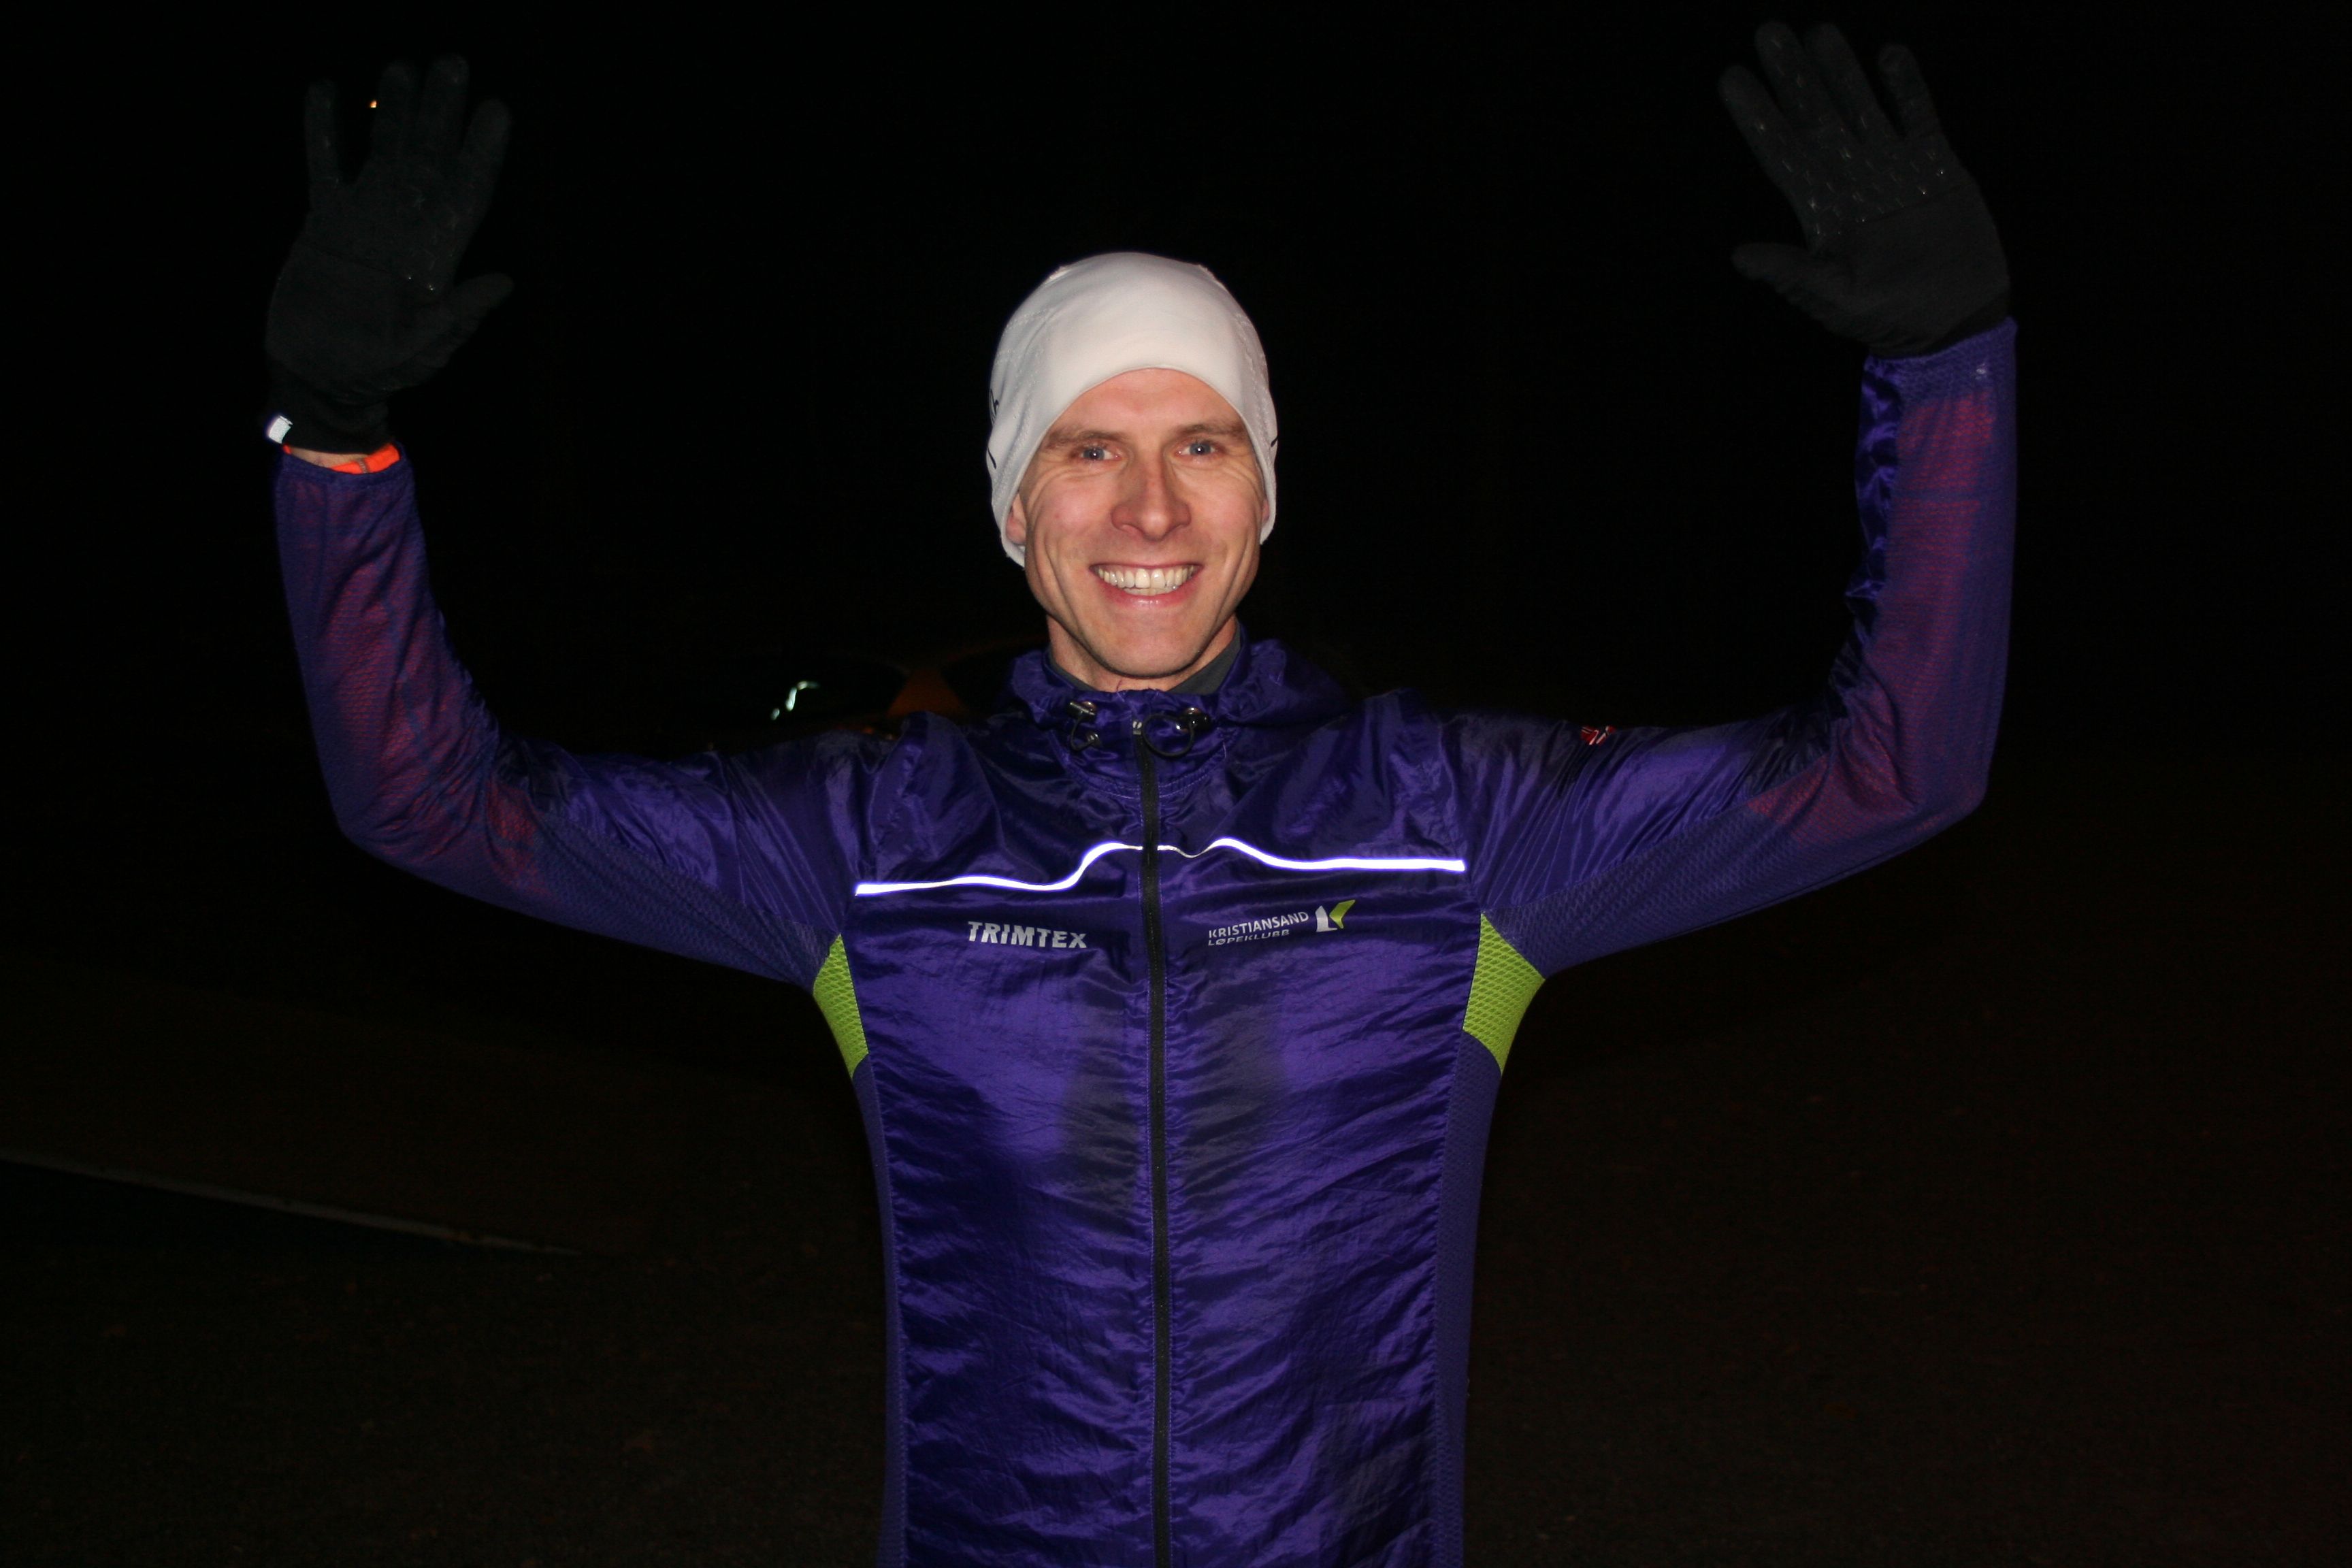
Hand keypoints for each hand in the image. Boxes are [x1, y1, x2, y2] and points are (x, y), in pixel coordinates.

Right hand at [264, 56, 512, 449]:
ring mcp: (365, 219)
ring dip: (392, 111)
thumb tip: (504, 281)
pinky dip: (324, 129)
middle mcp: (406, 228)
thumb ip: (458, 316)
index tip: (496, 110)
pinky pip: (325, 163)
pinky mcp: (324, 219)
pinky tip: (327, 90)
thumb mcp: (422, 350)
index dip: (482, 152)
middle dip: (441, 113)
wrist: (318, 374)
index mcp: (436, 256)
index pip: (467, 193)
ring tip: (400, 67)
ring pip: (383, 152)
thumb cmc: (377, 371)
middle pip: (429, 158)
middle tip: (451, 64)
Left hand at [1719, 21, 2007, 356]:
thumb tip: (1739, 256)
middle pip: (1814, 116)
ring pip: (1861, 106)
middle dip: (1791, 76)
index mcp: (1820, 209)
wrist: (1955, 319)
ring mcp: (1893, 168)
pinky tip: (1889, 55)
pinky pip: (1919, 115)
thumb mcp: (1834, 300)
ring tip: (1820, 30)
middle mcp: (1851, 179)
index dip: (1755, 116)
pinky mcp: (1937, 164)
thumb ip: (1791, 274)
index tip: (1730, 78)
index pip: (1779, 151)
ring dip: (1840, 70)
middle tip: (1768, 31)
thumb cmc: (1888, 318)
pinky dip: (1906, 86)